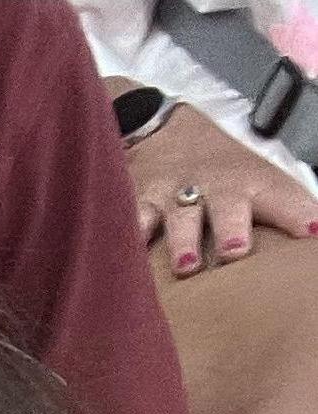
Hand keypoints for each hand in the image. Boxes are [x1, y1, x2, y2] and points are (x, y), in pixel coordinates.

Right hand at [126, 101, 317, 271]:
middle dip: (232, 229)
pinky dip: (131, 237)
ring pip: (181, 218)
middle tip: (236, 251)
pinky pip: (134, 220)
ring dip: (184, 243)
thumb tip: (314, 233)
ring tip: (187, 267)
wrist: (163, 130)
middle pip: (227, 208)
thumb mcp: (252, 175)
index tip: (313, 231)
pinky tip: (130, 254)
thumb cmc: (217, 167)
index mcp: (250, 181)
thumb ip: (280, 205)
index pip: (280, 196)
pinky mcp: (141, 202)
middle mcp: (216, 187)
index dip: (296, 213)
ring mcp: (176, 195)